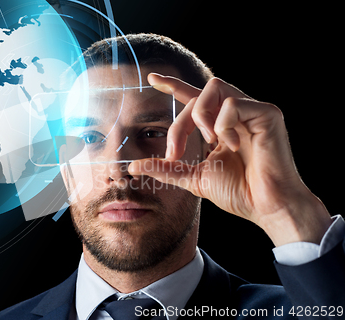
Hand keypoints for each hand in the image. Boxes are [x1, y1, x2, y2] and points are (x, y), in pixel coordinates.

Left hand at [129, 74, 330, 246]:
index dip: (174, 86)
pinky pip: (233, 103)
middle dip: (178, 124)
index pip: (195, 98)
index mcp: (221, 126)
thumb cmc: (238, 193)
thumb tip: (134, 167)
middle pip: (197, 96)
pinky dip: (224, 124)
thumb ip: (167, 169)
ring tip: (209, 142)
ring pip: (214, 88)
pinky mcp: (268, 113)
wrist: (266, 208)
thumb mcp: (194, 178)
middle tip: (175, 153)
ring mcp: (253, 111)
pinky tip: (233, 146)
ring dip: (200, 116)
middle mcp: (236, 114)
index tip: (152, 79)